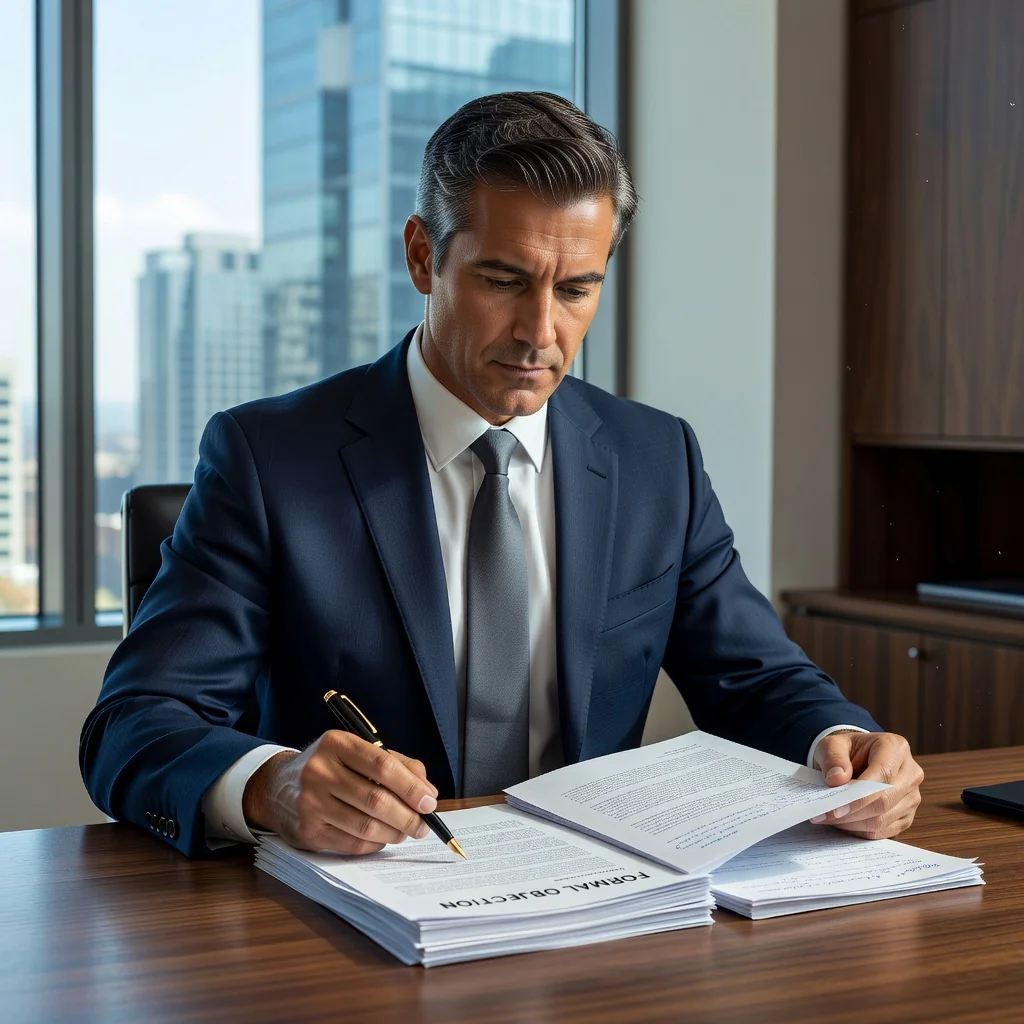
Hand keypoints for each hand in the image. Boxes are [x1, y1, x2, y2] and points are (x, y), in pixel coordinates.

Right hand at [242, 731, 439, 853]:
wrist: (278, 787)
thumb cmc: (330, 767)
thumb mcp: (358, 752)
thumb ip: (397, 765)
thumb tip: (428, 793)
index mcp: (336, 744)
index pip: (382, 766)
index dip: (411, 786)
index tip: (429, 801)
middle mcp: (319, 771)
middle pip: (376, 800)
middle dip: (408, 816)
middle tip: (423, 824)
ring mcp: (310, 803)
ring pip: (366, 826)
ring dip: (394, 832)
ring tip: (406, 831)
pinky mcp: (308, 832)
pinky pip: (352, 844)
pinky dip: (375, 843)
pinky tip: (382, 837)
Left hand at [809, 731, 923, 839]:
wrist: (857, 758)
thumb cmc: (847, 750)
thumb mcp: (832, 744)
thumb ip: (833, 758)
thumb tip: (836, 779)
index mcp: (895, 748)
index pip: (882, 774)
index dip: (859, 795)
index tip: (835, 807)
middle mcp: (910, 773)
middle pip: (884, 801)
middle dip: (852, 813)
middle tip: (824, 816)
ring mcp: (912, 797)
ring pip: (883, 820)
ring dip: (852, 823)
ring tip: (828, 818)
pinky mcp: (907, 816)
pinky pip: (883, 831)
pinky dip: (860, 831)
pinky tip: (842, 823)